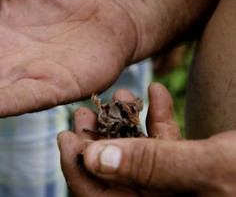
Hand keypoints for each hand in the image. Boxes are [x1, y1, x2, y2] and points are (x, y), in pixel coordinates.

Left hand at [58, 82, 235, 195]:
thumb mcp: (211, 171)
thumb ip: (153, 167)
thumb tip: (95, 158)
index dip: (78, 170)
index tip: (66, 136)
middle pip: (115, 174)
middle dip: (98, 140)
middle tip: (84, 111)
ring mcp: (178, 187)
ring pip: (139, 155)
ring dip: (128, 122)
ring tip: (122, 93)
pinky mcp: (195, 168)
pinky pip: (170, 146)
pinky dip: (162, 119)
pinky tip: (158, 92)